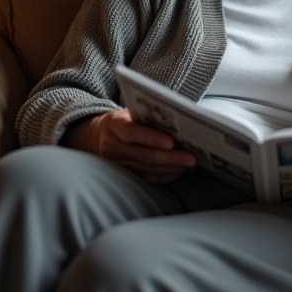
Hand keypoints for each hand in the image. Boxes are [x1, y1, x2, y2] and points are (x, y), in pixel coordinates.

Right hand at [66, 109, 196, 184]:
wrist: (100, 136)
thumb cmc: (124, 120)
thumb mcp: (130, 112)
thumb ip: (148, 116)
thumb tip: (178, 123)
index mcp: (114, 125)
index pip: (132, 132)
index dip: (152, 138)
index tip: (172, 142)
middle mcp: (113, 147)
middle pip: (144, 155)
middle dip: (171, 157)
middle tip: (191, 157)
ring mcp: (118, 164)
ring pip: (148, 169)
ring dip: (172, 167)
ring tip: (190, 163)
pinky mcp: (126, 175)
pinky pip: (149, 179)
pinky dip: (167, 175)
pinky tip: (180, 170)